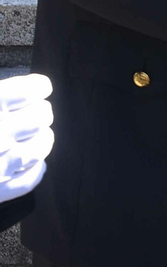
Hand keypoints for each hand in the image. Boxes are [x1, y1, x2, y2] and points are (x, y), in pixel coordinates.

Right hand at [0, 74, 51, 200]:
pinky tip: (32, 163)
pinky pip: (28, 180)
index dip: (39, 87)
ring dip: (42, 140)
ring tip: (36, 136)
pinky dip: (35, 171)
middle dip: (41, 113)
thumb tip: (25, 92)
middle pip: (41, 116)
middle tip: (36, 114)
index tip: (41, 89)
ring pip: (40, 147)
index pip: (30, 90)